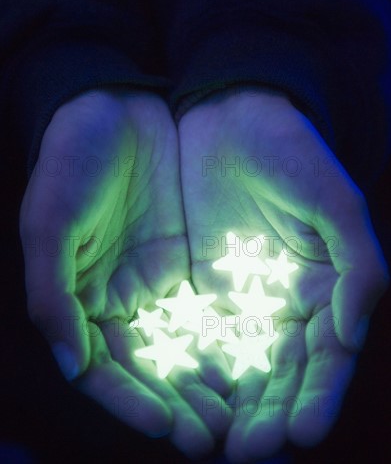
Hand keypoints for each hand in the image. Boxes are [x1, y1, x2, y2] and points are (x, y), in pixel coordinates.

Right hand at [19, 88, 231, 458]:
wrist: (114, 109)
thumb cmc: (71, 159)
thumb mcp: (51, 220)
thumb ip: (53, 293)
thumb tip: (72, 366)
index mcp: (77, 297)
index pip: (101, 367)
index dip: (130, 401)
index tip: (168, 424)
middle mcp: (115, 298)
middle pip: (146, 367)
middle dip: (176, 404)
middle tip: (214, 437)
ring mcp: (152, 280)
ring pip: (180, 345)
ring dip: (204, 382)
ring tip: (237, 413)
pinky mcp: (184, 259)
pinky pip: (204, 306)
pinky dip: (222, 338)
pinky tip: (247, 360)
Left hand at [178, 86, 388, 461]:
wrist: (230, 117)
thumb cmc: (290, 150)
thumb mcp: (335, 200)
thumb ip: (359, 264)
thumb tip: (350, 333)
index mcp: (325, 287)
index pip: (326, 355)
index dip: (318, 396)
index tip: (301, 432)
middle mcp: (284, 301)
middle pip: (281, 371)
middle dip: (269, 412)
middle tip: (250, 449)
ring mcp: (241, 296)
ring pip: (239, 363)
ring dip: (231, 404)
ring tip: (216, 441)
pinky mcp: (200, 284)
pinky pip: (197, 334)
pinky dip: (193, 368)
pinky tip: (183, 397)